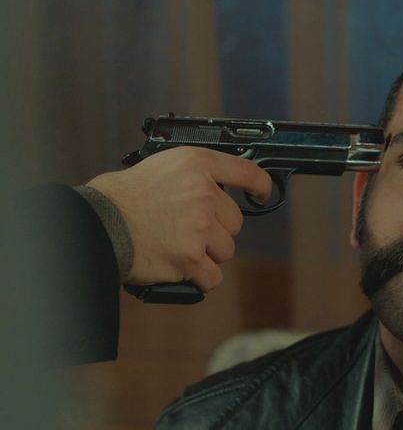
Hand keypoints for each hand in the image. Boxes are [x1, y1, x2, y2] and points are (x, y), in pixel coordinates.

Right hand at [87, 147, 270, 290]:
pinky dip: (199, 278)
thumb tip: (218, 192)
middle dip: (217, 230)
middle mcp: (203, 193)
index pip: (245, 171)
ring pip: (225, 250)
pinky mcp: (191, 257)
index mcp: (196, 165)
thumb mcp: (161, 167)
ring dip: (207, 254)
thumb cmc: (122, 198)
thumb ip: (194, 177)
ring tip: (178, 246)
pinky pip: (213, 276)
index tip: (262, 193)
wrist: (99, 224)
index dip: (261, 185)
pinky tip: (181, 268)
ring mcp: (199, 227)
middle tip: (188, 230)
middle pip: (235, 222)